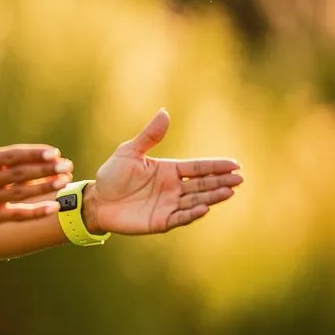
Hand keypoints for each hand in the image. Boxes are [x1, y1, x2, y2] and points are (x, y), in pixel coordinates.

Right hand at [0, 99, 72, 228]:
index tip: (53, 151)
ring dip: (45, 187)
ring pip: (22, 193)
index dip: (34, 153)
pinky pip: (17, 215)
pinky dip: (35, 212)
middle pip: (21, 174)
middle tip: (66, 164)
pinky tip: (53, 206)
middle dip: (46, 169)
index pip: (12, 156)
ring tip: (64, 180)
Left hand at [86, 109, 242, 234]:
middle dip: (221, 182)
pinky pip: (180, 217)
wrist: (96, 200)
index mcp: (169, 170)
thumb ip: (149, 136)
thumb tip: (165, 112)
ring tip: (229, 192)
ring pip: (196, 201)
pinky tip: (205, 208)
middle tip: (239, 179)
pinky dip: (192, 214)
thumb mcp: (129, 152)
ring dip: (212, 197)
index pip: (198, 167)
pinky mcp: (160, 221)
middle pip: (202, 184)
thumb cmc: (112, 175)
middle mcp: (173, 188)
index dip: (216, 166)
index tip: (235, 164)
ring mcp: (168, 205)